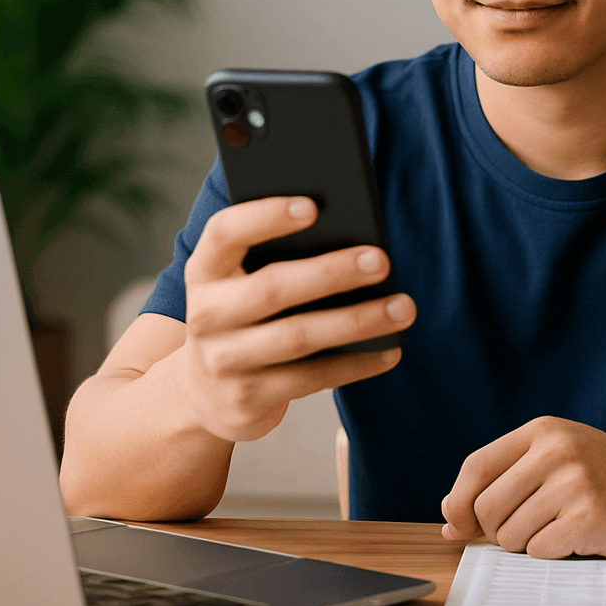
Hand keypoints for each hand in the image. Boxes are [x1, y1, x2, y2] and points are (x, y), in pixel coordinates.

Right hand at [178, 195, 414, 441]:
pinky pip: (312, 378)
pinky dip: (356, 364)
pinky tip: (390, 351)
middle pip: (272, 288)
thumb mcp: (241, 283)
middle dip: (331, 272)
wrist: (203, 395)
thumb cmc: (243, 317)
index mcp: (205, 271)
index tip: (313, 207)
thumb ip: (276, 257)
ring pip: (298, 337)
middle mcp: (205, 315)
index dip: (265, 217)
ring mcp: (223, 361)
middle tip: (381, 260)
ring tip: (402, 308)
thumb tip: (353, 239)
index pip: (225, 233)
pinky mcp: (247, 399)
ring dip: (357, 321)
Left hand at [441, 416, 605, 559]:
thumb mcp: (559, 460)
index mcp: (543, 430)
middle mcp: (556, 450)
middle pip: (485, 507)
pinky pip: (539, 551)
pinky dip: (553, 554)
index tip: (458, 525)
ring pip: (509, 535)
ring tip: (561, 528)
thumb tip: (449, 520)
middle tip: (526, 530)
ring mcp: (573, 482)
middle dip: (496, 531)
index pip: (475, 467)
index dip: (459, 501)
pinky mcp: (588, 517)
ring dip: (528, 544)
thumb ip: (506, 481)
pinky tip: (579, 537)